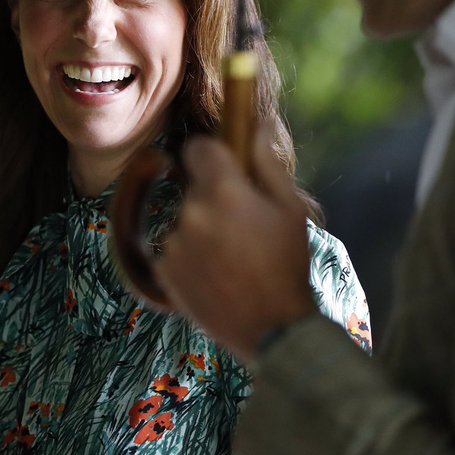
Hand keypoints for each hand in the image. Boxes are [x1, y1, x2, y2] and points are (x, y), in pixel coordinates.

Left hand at [154, 124, 317, 360]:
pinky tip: (217, 275)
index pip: (198, 148)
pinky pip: (174, 250)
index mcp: (223, 191)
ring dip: (202, 230)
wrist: (272, 329)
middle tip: (244, 227)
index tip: (225, 169)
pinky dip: (190, 258)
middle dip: (214, 199)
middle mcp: (191, 212)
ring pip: (185, 221)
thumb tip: (257, 126)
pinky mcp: (164, 270)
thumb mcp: (291, 209)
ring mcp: (174, 243)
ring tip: (233, 258)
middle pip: (195, 189)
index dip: (212, 156)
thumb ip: (268, 164)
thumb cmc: (288, 265)